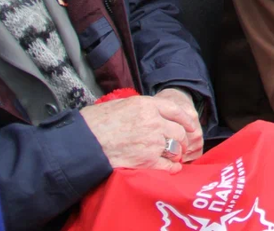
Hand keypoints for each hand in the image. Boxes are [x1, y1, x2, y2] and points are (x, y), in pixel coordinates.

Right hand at [79, 94, 200, 171]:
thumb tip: (149, 111)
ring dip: (177, 153)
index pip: (176, 111)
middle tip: (181, 145)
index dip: (186, 120)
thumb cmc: (95, 122)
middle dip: (182, 139)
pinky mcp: (146, 161)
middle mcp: (153, 122)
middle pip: (179, 131)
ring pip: (176, 148)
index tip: (191, 126)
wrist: (82, 142)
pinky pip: (167, 165)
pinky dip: (172, 168)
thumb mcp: (120, 104)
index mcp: (147, 105)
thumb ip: (140, 107)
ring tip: (174, 156)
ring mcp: (151, 142)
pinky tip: (172, 168)